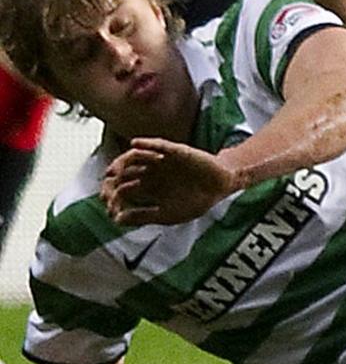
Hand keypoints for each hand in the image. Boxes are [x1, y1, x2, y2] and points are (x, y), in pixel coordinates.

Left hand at [101, 138, 239, 225]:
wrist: (220, 189)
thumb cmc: (196, 201)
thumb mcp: (167, 214)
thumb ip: (143, 216)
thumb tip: (117, 221)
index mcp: (148, 188)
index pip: (122, 189)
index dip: (113, 199)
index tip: (110, 208)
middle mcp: (151, 173)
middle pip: (123, 173)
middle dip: (112, 182)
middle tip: (107, 190)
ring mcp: (161, 161)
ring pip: (135, 157)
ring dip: (122, 162)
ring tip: (114, 170)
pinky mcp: (175, 152)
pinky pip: (158, 144)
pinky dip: (147, 143)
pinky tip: (136, 144)